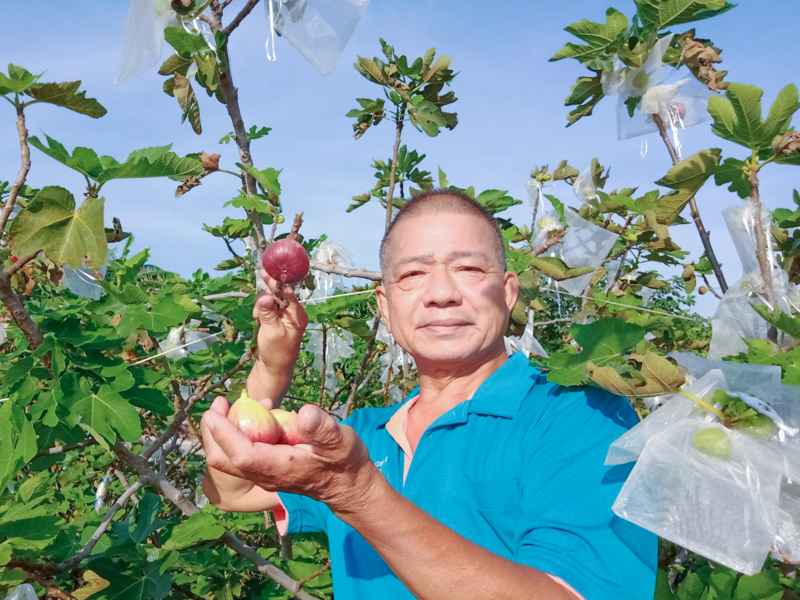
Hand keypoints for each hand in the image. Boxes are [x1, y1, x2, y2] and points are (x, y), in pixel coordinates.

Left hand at [200, 401, 381, 515]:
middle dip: (214, 433)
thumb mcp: (341, 441)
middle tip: (218, 402)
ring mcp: (265, 475)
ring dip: (225, 431)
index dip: (224, 434)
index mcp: (280, 468)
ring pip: (230, 458)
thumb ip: (323, 429)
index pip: (241, 454)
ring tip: (239, 402)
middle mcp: (266, 476)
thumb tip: (304, 412)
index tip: (213, 411)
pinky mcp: (268, 470)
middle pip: (224, 460)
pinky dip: (239, 434)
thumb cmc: (346, 463)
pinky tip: (258, 414)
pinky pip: (243, 454)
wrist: (350, 487)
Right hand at [253, 269, 307, 373]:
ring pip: (269, 300)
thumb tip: (265, 295)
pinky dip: (260, 312)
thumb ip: (268, 312)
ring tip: (258, 320)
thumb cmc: (276, 352)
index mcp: (297, 314)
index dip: (276, 281)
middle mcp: (292, 312)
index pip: (287, 291)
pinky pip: (266, 308)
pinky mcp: (275, 320)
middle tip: (258, 309)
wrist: (273, 369)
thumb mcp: (272, 331)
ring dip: (260, 306)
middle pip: (277, 293)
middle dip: (265, 298)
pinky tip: (258, 321)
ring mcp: (283, 316)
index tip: (265, 272)